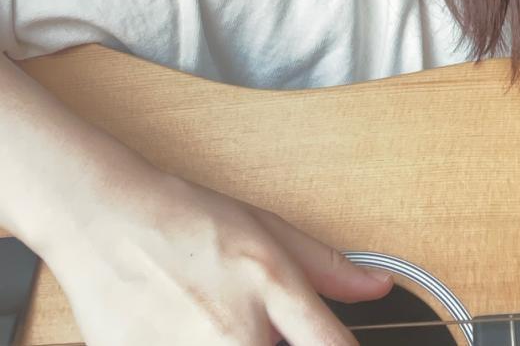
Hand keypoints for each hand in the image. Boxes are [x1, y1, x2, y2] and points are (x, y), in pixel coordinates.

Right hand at [41, 167, 391, 344]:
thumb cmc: (189, 219)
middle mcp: (232, 332)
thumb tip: (378, 286)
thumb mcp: (268, 230)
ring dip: (245, 344)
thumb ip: (328, 267)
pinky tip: (196, 329)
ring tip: (229, 326)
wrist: (108, 219)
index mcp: (271, 287)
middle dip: (285, 344)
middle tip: (265, 326)